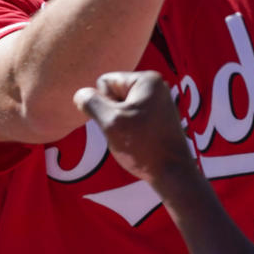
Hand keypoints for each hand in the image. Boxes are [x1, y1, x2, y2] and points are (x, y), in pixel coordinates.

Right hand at [73, 71, 194, 184]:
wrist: (173, 173)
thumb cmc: (142, 146)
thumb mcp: (111, 123)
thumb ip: (92, 104)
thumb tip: (80, 93)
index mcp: (146, 80)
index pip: (105, 81)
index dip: (103, 103)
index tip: (118, 120)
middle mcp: (155, 85)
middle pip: (114, 93)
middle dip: (112, 113)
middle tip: (125, 131)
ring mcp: (158, 101)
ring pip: (121, 107)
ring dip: (119, 123)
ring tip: (133, 138)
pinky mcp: (158, 116)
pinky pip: (132, 116)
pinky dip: (130, 129)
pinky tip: (139, 141)